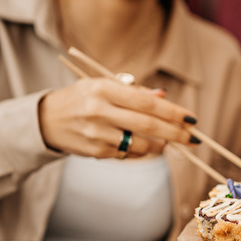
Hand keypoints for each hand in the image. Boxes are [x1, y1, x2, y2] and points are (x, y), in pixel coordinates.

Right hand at [38, 78, 197, 157]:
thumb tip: (164, 95)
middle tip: (193, 139)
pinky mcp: (96, 152)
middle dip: (176, 133)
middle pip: (148, 125)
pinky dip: (142, 151)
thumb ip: (134, 91)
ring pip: (142, 145)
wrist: (46, 120)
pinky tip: (143, 145)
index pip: (147, 102)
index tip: (191, 119)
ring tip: (167, 141)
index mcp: (103, 88)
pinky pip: (129, 154)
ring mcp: (97, 134)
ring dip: (161, 146)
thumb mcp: (104, 85)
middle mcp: (99, 111)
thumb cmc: (82, 98)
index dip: (173, 112)